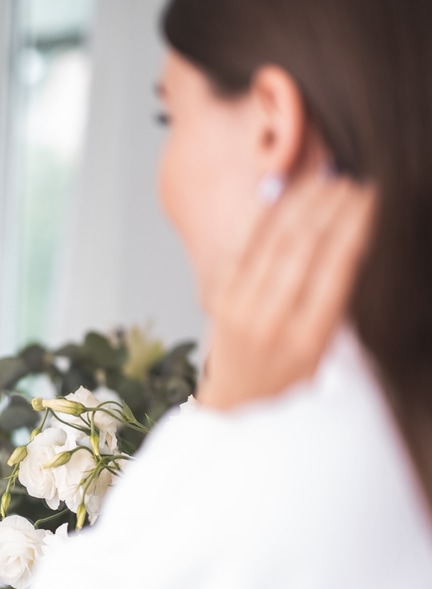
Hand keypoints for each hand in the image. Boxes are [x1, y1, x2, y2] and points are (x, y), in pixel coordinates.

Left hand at [198, 174, 375, 409]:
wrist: (236, 407)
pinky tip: (283, 196)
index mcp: (308, 338)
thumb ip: (337, 302)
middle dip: (330, 206)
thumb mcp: (327, 351)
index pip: (337, 266)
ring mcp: (239, 309)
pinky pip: (243, 249)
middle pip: (304, 247)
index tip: (370, 197)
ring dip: (300, 204)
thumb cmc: (292, 382)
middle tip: (351, 181)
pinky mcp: (219, 300)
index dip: (354, 224)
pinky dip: (265, 219)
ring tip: (324, 181)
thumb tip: (352, 238)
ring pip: (272, 242)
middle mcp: (271, 322)